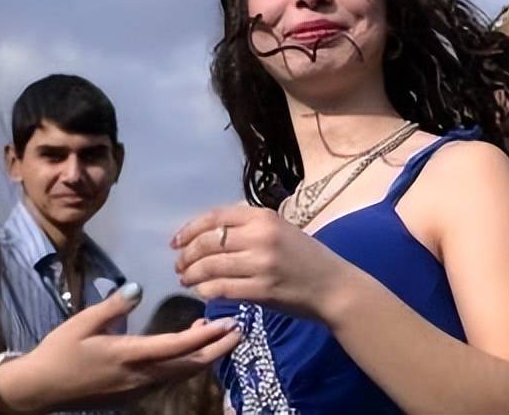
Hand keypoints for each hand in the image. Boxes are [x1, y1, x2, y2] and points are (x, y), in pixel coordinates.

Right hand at [0, 283, 240, 413]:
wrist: (40, 390)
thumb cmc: (59, 351)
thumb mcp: (83, 323)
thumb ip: (113, 306)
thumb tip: (138, 288)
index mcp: (129, 356)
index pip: (178, 347)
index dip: (208, 337)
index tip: (229, 323)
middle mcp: (140, 377)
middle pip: (189, 365)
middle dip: (217, 349)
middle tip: (239, 331)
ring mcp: (138, 389)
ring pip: (181, 374)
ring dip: (203, 355)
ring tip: (218, 333)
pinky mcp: (133, 394)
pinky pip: (169, 378)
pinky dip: (185, 363)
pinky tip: (187, 347)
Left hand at [172, 205, 352, 319]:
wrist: (333, 287)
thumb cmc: (305, 257)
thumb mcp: (280, 229)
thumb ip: (248, 227)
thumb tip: (208, 233)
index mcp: (264, 216)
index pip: (215, 217)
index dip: (189, 229)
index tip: (175, 242)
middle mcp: (261, 236)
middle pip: (208, 242)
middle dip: (186, 255)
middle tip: (178, 265)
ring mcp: (262, 264)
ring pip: (211, 266)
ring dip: (192, 274)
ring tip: (186, 279)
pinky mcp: (262, 290)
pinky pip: (222, 288)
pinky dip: (206, 290)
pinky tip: (202, 291)